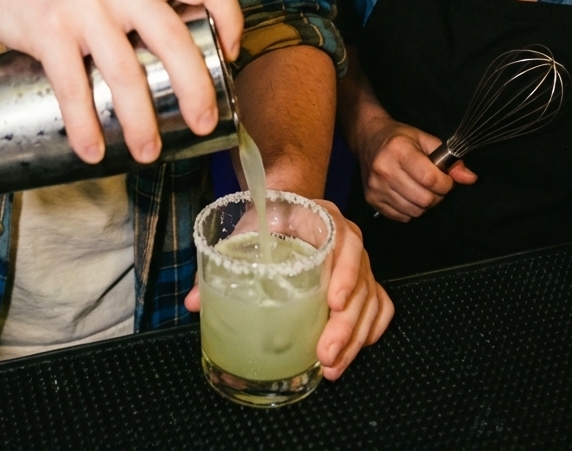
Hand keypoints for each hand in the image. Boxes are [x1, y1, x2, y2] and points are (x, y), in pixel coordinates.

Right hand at [0, 0, 242, 165]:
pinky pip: (74, 88)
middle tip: (202, 123)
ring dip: (141, 122)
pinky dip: (86, 126)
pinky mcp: (49, 29)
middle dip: (196, 91)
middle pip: (175, 41)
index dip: (231, 20)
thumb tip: (176, 56)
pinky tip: (92, 149)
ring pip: (127, 73)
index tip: (231, 56)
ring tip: (147, 151)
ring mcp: (85, 6)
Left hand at [183, 202, 393, 380]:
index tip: (333, 301)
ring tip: (331, 365)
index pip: (346, 243)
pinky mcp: (362, 283)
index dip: (345, 273)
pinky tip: (353, 351)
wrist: (287, 205)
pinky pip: (379, 307)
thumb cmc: (268, 218)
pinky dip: (371, 330)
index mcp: (324, 219)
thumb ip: (221, 262)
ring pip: (371, 301)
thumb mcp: (246, 229)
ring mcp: (359, 263)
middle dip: (346, 324)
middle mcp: (348, 241)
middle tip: (326, 352)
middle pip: (362, 282)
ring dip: (355, 337)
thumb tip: (193, 302)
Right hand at [359, 118, 476, 221]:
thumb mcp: (425, 139)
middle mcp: (384, 170)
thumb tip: (470, 178)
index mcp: (398, 150)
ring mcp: (376, 187)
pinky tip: (407, 193)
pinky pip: (402, 217)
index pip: (430, 179)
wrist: (368, 138)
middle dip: (437, 195)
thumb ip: (449, 159)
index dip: (445, 183)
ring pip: (415, 212)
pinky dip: (410, 209)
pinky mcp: (371, 200)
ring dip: (424, 204)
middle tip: (433, 184)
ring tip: (420, 188)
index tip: (445, 179)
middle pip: (424, 199)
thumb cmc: (399, 138)